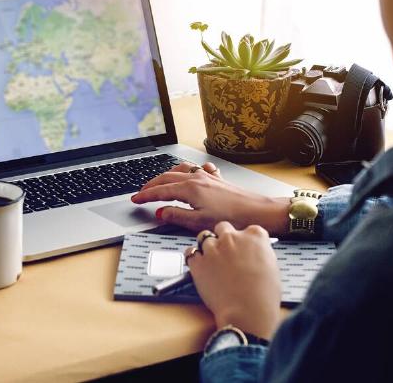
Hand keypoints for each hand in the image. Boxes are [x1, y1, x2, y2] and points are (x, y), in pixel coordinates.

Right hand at [131, 162, 290, 234]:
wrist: (257, 211)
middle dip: (152, 184)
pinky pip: (196, 169)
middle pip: (167, 177)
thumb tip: (160, 212)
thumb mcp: (199, 222)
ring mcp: (207, 177)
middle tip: (142, 192)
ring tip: (159, 182)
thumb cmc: (232, 217)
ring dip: (166, 175)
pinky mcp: (217, 179)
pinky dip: (186, 170)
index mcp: (190, 188)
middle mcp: (197, 178)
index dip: (145, 195)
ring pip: (180, 170)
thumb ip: (176, 216)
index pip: (160, 190)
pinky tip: (189, 173)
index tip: (135, 199)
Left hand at [186, 222, 282, 338]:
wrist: (248, 311)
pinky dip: (193, 258)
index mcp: (255, 236)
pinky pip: (190, 253)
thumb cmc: (263, 295)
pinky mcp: (199, 262)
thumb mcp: (272, 266)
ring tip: (212, 262)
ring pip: (204, 237)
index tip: (243, 249)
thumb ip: (260, 253)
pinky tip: (199, 266)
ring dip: (208, 247)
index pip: (248, 230)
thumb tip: (255, 254)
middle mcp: (233, 237)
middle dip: (224, 238)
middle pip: (223, 227)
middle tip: (226, 253)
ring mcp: (214, 248)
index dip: (244, 240)